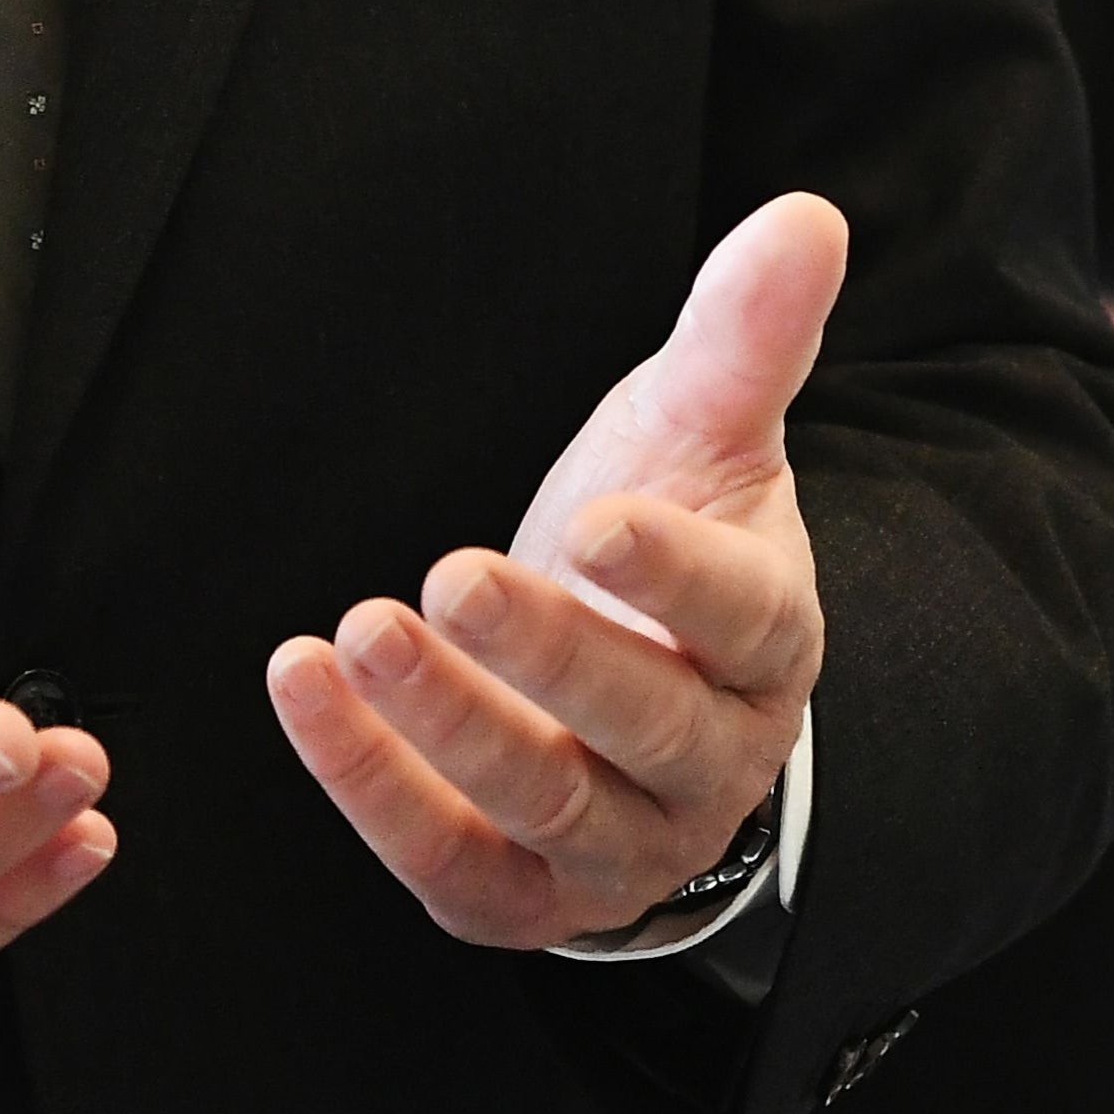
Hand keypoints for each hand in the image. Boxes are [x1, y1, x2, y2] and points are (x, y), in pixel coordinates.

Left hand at [266, 191, 844, 946]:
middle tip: (447, 579)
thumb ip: (743, 334)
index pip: (744, 619)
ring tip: (353, 634)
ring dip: (444, 728)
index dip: (677, 579)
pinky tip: (309, 697)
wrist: (620, 686)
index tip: (601, 521)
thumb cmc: (661, 540)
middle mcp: (712, 761)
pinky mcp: (525, 897)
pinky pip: (454, 866)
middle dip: (545, 657)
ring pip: (548, 807)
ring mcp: (623, 844)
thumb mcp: (699, 431)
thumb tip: (804, 216)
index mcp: (769, 642)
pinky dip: (375, 791)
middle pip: (645, 726)